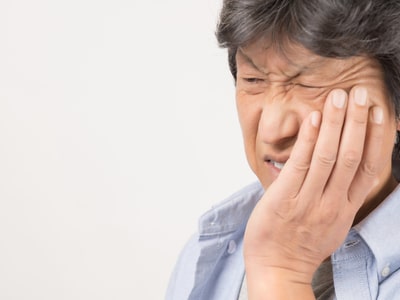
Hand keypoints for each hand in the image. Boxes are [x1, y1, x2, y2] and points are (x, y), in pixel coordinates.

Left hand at [244, 86, 384, 296]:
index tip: (379, 112)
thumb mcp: (332, 223)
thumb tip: (347, 173)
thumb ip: (341, 197)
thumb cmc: (303, 244)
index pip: (369, 166)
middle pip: (351, 156)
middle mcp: (332, 202)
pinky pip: (299, 165)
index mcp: (346, 207)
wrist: (278, 269)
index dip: (377, 137)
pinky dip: (308, 140)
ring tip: (338, 97)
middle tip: (359, 93)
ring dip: (335, 124)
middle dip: (357, 122)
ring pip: (328, 157)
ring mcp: (308, 201)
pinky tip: (313, 119)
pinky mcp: (284, 199)